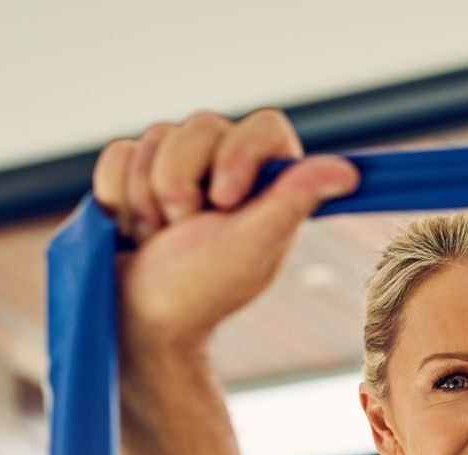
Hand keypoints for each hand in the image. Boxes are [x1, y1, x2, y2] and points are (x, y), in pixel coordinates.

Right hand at [92, 110, 359, 349]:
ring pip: (156, 136)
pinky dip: (118, 194)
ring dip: (148, 195)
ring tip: (157, 237)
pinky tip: (130, 230)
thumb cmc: (198, 290)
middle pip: (201, 124)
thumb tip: (349, 173)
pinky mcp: (136, 173)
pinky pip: (120, 152)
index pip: (265, 126)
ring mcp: (180, 168)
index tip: (223, 200)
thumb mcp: (249, 246)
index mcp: (268, 186)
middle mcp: (227, 169)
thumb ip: (293, 201)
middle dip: (181, 182)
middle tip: (183, 230)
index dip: (238, 153)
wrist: (136, 318)